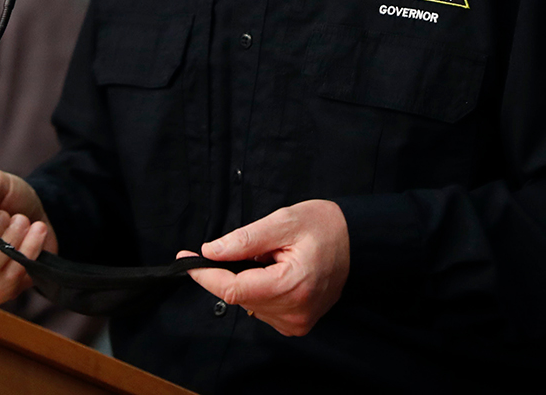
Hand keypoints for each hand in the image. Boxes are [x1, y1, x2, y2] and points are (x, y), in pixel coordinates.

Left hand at [183, 199, 349, 336]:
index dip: (205, 274)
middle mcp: (294, 311)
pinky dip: (260, 290)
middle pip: (239, 296)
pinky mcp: (297, 324)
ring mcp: (297, 322)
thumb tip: (211, 251)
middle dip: (234, 270)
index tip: (186, 258)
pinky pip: (263, 308)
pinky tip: (277, 273)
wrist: (358, 242)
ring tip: (274, 258)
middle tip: (256, 247)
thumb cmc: (325, 226)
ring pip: (249, 303)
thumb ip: (246, 239)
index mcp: (291, 285)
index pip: (233, 288)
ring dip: (249, 280)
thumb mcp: (284, 221)